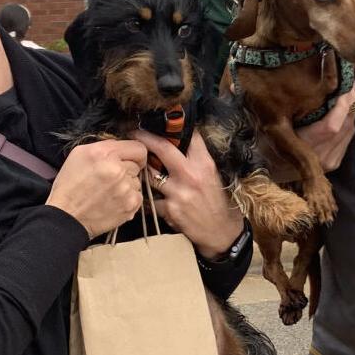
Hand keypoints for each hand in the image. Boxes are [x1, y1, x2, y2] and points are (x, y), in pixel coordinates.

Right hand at [47, 140, 146, 238]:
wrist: (66, 217)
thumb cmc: (70, 186)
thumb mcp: (80, 154)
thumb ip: (105, 146)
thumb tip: (122, 146)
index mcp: (104, 154)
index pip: (138, 148)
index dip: (133, 154)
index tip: (127, 159)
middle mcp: (117, 169)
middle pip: (137, 164)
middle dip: (126, 169)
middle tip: (109, 178)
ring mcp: (125, 188)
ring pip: (136, 180)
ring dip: (126, 184)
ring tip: (108, 191)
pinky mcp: (130, 204)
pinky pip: (137, 195)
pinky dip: (128, 198)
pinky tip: (112, 201)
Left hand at [134, 130, 243, 258]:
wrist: (221, 232)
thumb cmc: (217, 201)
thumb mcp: (213, 175)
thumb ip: (197, 159)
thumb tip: (181, 141)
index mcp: (204, 164)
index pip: (189, 137)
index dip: (174, 126)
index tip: (159, 121)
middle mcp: (191, 175)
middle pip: (162, 149)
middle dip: (145, 137)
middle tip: (133, 132)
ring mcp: (179, 193)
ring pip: (150, 174)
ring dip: (142, 169)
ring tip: (135, 165)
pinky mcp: (170, 210)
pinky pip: (150, 199)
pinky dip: (147, 198)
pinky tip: (144, 196)